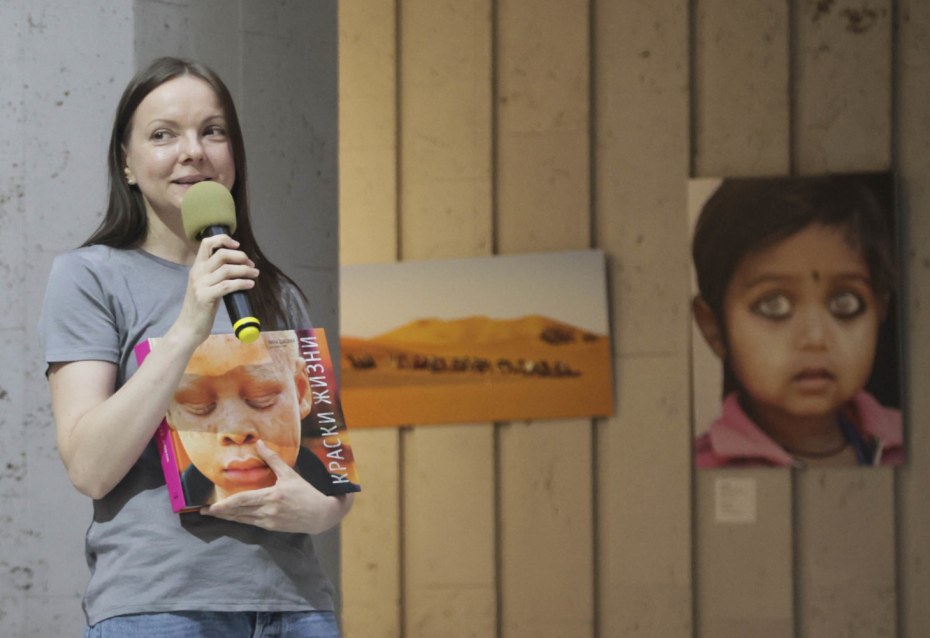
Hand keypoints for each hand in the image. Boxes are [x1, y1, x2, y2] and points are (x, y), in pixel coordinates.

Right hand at [173, 234, 258, 344]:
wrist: (189, 327)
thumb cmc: (201, 307)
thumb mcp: (205, 285)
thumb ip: (215, 274)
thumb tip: (238, 265)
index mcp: (197, 267)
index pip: (206, 243)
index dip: (223, 240)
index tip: (237, 245)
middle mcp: (197, 273)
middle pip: (221, 254)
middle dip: (240, 256)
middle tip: (251, 264)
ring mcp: (200, 285)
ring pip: (227, 270)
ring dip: (245, 270)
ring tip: (255, 274)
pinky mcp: (205, 297)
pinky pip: (227, 286)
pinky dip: (242, 283)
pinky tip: (250, 284)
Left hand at [200, 440, 351, 533]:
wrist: (321, 515)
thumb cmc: (306, 493)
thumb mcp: (290, 474)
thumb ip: (272, 459)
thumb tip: (259, 443)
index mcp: (272, 496)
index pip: (242, 501)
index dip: (225, 504)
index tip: (211, 506)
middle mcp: (268, 511)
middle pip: (238, 512)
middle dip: (220, 512)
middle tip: (204, 511)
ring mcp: (269, 521)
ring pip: (242, 519)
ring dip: (227, 517)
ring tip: (214, 513)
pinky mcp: (272, 527)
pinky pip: (251, 523)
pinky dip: (239, 519)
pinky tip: (232, 517)